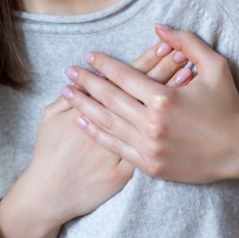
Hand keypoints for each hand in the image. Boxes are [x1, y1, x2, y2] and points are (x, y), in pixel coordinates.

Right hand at [0, 39, 190, 237]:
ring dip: (173, 89)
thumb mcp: (49, 119)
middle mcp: (116, 126)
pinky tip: (188, 108)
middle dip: (164, 68)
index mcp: (98, 108)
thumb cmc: (49, 154)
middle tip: (183, 48)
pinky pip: (167, 135)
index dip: (145, 60)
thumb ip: (65, 95)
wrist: (51, 194)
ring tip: (190, 68)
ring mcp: (131, 148)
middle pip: (146, 91)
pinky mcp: (139, 167)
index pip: (127, 78)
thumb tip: (77, 77)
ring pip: (157, 113)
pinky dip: (176, 121)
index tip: (162, 43)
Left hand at [61, 24, 238, 183]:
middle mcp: (152, 123)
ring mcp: (149, 147)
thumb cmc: (228, 106)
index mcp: (165, 98)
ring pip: (107, 123)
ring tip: (66, 94)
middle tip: (69, 72)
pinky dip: (96, 133)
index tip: (88, 56)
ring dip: (83, 106)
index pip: (124, 76)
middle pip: (109, 98)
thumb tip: (159, 28)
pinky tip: (81, 121)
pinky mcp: (150, 165)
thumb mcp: (216, 66)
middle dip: (85, 83)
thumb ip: (187, 43)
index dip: (104, 64)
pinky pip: (115, 146)